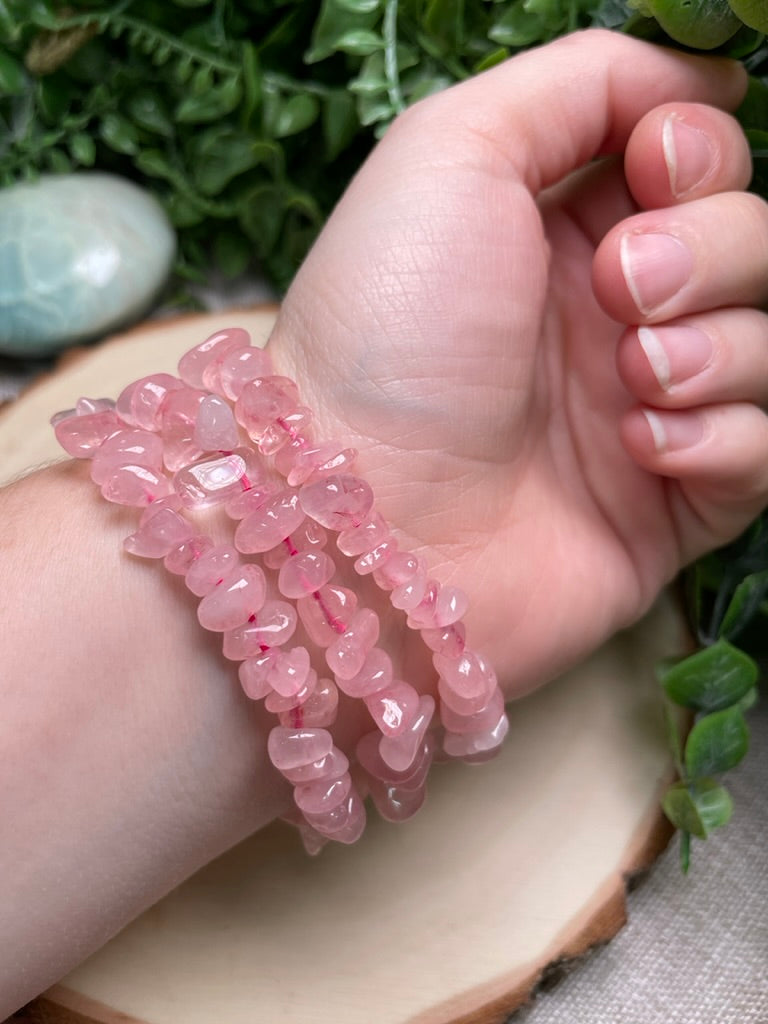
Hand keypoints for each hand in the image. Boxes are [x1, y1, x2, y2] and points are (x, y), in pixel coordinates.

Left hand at [269, 29, 766, 696]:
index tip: (655, 167)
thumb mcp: (453, 150)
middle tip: (621, 289)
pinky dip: (720, 438)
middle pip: (749, 242)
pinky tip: (637, 449)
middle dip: (709, 248)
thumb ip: (581, 83)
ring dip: (718, 347)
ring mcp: (641, 412)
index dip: (699, 151)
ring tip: (630, 375)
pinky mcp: (668, 507)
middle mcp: (608, 316)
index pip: (695, 161)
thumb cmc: (389, 329)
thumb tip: (701, 82)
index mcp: (560, 228)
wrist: (365, 515)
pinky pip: (763, 452)